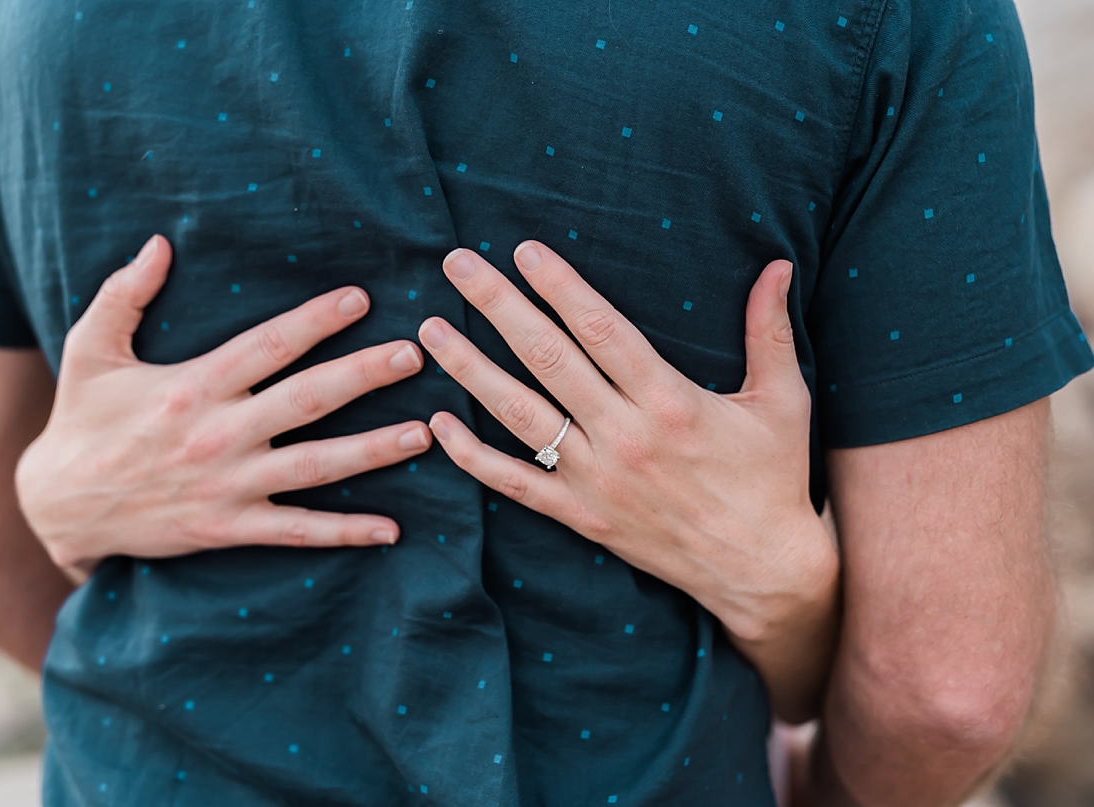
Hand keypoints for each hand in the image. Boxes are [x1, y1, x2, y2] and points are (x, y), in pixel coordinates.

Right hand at [16, 235, 430, 581]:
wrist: (58, 507)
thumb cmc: (81, 420)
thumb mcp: (90, 350)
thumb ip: (125, 294)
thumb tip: (160, 242)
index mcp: (192, 386)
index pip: (265, 346)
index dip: (314, 321)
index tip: (360, 298)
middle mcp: (217, 435)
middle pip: (305, 401)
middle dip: (363, 376)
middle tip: (414, 354)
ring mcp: (227, 486)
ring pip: (313, 466)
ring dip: (371, 451)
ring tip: (422, 434)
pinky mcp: (229, 528)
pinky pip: (296, 531)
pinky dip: (344, 532)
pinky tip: (391, 528)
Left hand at [417, 241, 838, 721]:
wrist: (761, 571)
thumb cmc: (774, 478)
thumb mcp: (784, 400)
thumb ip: (770, 330)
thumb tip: (780, 265)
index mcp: (670, 401)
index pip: (600, 328)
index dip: (558, 285)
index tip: (523, 249)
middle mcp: (625, 436)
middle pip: (546, 359)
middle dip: (497, 305)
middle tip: (456, 264)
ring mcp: (597, 480)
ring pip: (519, 415)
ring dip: (470, 369)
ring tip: (430, 331)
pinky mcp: (582, 516)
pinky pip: (515, 483)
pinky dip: (473, 456)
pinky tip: (439, 423)